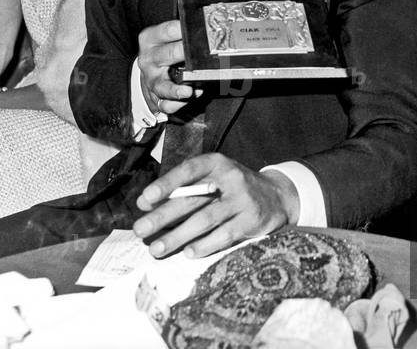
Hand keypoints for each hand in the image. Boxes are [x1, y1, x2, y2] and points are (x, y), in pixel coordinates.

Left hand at [133, 153, 299, 257]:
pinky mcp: (252, 220)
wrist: (276, 197)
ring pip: (206, 219)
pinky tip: (187, 253)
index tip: (145, 198)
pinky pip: (224, 235)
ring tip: (156, 249)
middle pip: (193, 199)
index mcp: (217, 163)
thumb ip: (181, 188)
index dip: (167, 183)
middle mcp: (231, 178)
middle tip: (140, 230)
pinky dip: (204, 245)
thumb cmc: (232, 189)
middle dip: (163, 216)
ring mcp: (243, 199)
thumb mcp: (212, 179)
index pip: (190, 170)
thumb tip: (144, 202)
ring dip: (178, 236)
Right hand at [137, 20, 197, 116]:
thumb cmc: (163, 50)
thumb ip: (181, 32)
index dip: (182, 29)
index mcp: (150, 40)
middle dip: (183, 54)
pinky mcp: (156, 98)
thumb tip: (208, 30)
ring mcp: (152, 80)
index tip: (196, 30)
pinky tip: (190, 98)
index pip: (167, 31)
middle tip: (197, 54)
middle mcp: (149, 60)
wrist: (147, 72)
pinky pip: (166, 104)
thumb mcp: (164, 36)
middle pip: (167, 56)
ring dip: (176, 90)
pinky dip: (178, 104)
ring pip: (162, 86)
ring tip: (188, 91)